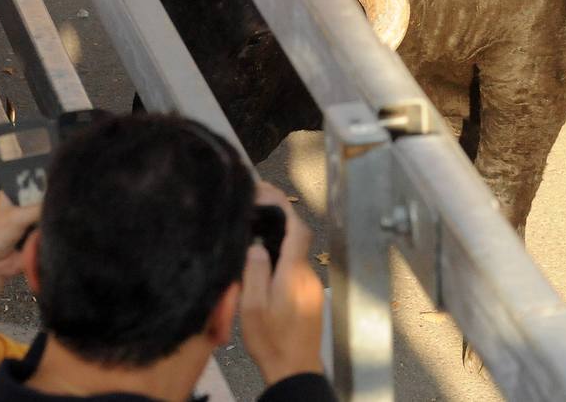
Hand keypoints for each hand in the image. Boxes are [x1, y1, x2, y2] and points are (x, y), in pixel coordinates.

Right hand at [239, 183, 326, 384]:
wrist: (294, 369)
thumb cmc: (271, 341)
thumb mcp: (253, 308)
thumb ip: (255, 273)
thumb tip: (257, 247)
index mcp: (293, 274)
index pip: (297, 230)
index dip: (284, 208)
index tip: (269, 195)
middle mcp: (308, 276)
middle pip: (297, 239)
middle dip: (279, 222)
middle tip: (257, 210)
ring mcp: (312, 287)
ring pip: (296, 255)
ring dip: (280, 243)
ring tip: (255, 236)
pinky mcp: (311, 298)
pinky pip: (296, 270)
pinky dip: (283, 260)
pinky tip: (265, 266)